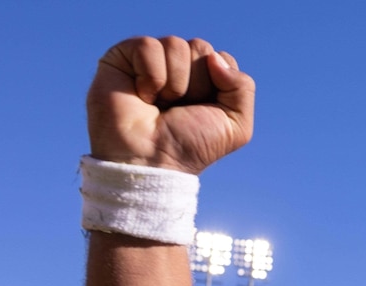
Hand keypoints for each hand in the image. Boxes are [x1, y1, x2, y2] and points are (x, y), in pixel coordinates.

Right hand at [86, 36, 254, 173]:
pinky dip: (151, 76)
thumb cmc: (190, 146)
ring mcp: (150, 60)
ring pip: (175, 44)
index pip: (221, 57)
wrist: (151, 161)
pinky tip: (142, 96)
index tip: (202, 110)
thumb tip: (214, 57)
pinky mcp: (122, 57)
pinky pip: (148, 46)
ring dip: (174, 83)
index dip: (218, 85)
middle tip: (178, 109)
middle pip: (201, 48)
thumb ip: (243, 87)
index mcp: (204, 79)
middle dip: (196, 84)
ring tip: (159, 105)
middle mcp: (178, 66)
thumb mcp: (236, 126)